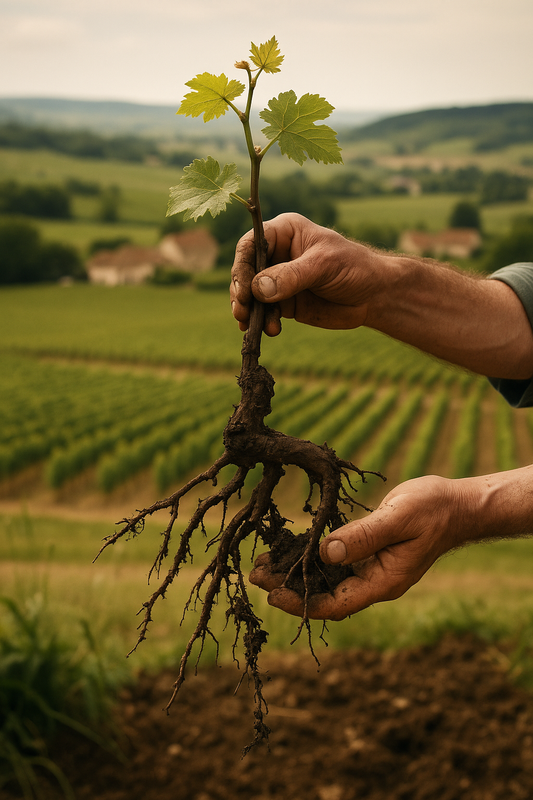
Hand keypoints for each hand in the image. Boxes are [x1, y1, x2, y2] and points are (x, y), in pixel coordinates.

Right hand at [230, 212, 383, 336]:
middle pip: (245, 272)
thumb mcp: (324, 266)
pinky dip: (261, 322)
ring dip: (249, 312)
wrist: (373, 296)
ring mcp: (277, 280)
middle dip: (241, 293)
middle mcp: (275, 255)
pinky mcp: (282, 303)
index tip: (244, 290)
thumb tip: (258, 289)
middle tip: (242, 312)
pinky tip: (270, 330)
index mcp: (283, 233)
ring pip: (250, 296)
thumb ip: (292, 276)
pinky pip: (263, 313)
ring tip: (254, 326)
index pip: (250, 245)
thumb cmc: (354, 267)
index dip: (242, 266)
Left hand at [249, 475, 472, 620]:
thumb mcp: (397, 519)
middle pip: (325, 595)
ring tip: (266, 561)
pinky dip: (313, 556)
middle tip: (256, 573)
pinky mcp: (369, 553)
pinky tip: (293, 546)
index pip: (335, 604)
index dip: (300, 602)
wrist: (457, 504)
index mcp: (383, 583)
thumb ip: (363, 537)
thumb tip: (325, 552)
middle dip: (290, 587)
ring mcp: (372, 569)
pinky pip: (336, 561)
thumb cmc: (433, 510)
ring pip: (328, 579)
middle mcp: (374, 581)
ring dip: (298, 572)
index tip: (270, 593)